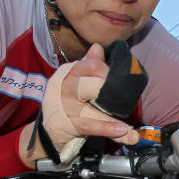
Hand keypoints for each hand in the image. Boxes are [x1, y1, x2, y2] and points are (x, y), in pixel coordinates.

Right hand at [27, 44, 138, 164]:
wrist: (50, 127)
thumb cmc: (69, 100)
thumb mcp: (76, 80)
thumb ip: (88, 65)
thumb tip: (98, 47)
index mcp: (69, 72)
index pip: (92, 65)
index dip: (109, 72)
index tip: (119, 79)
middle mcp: (66, 86)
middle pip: (94, 83)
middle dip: (113, 91)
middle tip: (125, 98)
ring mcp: (67, 106)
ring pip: (94, 108)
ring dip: (113, 118)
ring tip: (129, 126)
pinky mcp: (69, 123)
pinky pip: (91, 125)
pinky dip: (108, 129)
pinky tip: (122, 131)